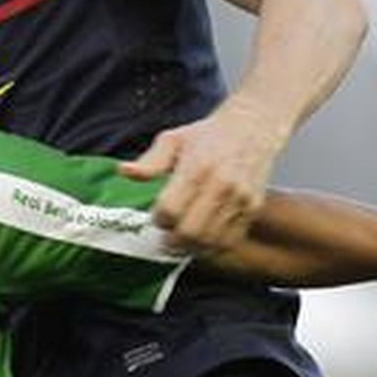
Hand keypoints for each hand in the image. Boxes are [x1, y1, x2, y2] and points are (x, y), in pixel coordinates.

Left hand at [120, 98, 286, 251]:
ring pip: (210, 241)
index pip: (170, 209)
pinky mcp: (252, 208)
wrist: (251, 128)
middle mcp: (221, 185)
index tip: (156, 217)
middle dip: (172, 241)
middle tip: (165, 239)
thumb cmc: (207, 135)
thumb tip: (124, 172)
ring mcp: (239, 199)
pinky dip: (213, 247)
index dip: (158, 219)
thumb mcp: (173, 140)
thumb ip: (150, 162)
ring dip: (192, 247)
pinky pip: (231, 241)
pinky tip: (202, 241)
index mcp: (197, 167)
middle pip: (190, 231)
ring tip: (181, 242)